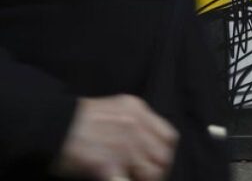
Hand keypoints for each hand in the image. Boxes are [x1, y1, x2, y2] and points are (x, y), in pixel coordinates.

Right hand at [52, 95, 177, 180]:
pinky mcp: (108, 164)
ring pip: (152, 173)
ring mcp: (124, 146)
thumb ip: (135, 123)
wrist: (51, 125)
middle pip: (163, 157)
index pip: (169, 137)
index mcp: (139, 110)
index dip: (165, 154)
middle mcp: (136, 126)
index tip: (157, 163)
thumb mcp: (115, 109)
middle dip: (157, 170)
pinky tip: (118, 179)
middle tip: (144, 176)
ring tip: (131, 178)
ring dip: (144, 179)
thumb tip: (146, 145)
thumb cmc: (78, 119)